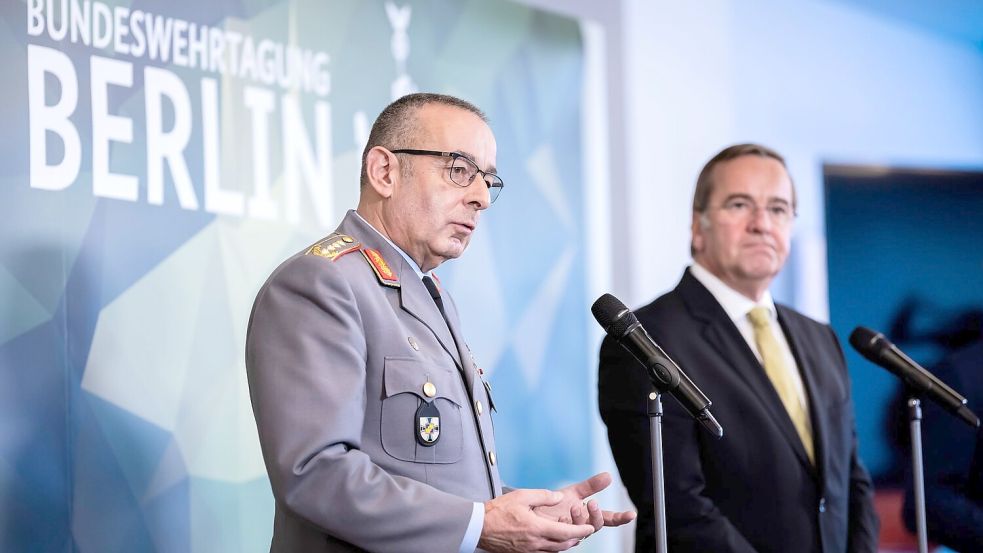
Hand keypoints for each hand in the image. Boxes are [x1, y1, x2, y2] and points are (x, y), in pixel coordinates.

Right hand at [477, 489, 594, 551]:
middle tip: (583, 533)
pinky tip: (551, 542)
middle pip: (562, 545)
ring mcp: (528, 550)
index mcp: (537, 528)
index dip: (580, 530)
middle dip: (575, 539)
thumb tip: (559, 497)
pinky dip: (552, 548)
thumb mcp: (522, 496)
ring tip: (571, 538)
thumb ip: (543, 496)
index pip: (566, 532)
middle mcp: (535, 543)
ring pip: (553, 551)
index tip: (589, 528)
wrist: (478, 527)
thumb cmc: (498, 511)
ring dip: (565, 545)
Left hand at [534, 472, 636, 532]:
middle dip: (596, 515)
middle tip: (592, 503)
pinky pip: (565, 537)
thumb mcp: (574, 492)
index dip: (621, 517)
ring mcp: (571, 534)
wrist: (533, 512)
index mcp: (589, 516)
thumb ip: (591, 486)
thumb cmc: (555, 505)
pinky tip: (561, 518)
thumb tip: (608, 476)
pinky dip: (564, 527)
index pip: (609, 518)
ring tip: (574, 507)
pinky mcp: (559, 540)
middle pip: (596, 525)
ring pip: (582, 532)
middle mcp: (583, 527)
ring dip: (579, 519)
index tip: (631, 514)